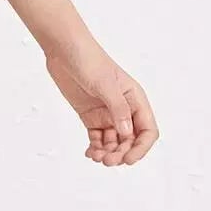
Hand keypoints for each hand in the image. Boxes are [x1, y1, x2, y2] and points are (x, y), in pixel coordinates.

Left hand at [44, 42, 158, 165]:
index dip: (141, 147)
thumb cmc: (88, 60)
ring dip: (108, 153)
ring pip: (113, 142)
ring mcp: (106, 113)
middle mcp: (124, 109)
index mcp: (135, 99)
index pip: (147, 130)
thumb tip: (127, 133)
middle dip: (121, 153)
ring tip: (96, 157)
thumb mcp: (105, 84)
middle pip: (130, 140)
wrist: (63, 50)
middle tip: (108, 161)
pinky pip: (97, 138)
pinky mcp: (90, 116)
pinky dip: (95, 148)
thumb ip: (118, 109)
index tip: (129, 159)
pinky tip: (90, 153)